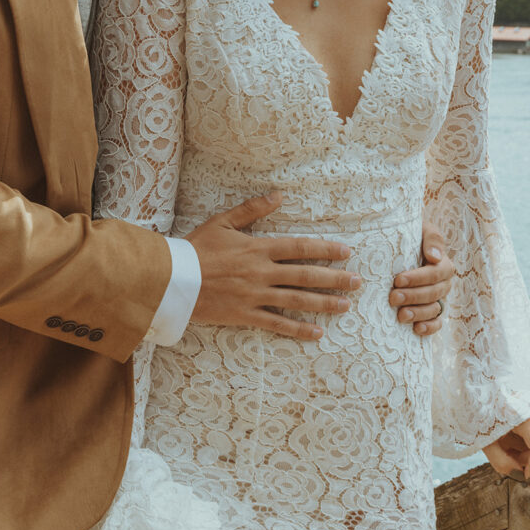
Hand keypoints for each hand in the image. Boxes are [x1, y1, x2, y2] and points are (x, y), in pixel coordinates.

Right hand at [187, 192, 359, 339]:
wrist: (172, 278)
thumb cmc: (196, 248)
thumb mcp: (223, 221)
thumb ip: (252, 209)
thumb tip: (279, 196)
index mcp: (258, 248)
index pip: (300, 247)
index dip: (325, 249)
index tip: (346, 252)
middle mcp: (262, 272)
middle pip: (305, 275)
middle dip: (334, 278)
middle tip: (358, 282)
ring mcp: (255, 295)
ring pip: (297, 299)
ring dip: (324, 302)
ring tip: (345, 305)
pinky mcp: (245, 315)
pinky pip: (276, 324)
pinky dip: (297, 329)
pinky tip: (316, 333)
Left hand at [389, 228, 453, 334]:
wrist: (398, 243)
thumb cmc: (409, 234)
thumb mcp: (421, 228)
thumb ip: (432, 238)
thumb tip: (435, 257)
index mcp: (442, 263)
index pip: (436, 273)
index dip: (419, 278)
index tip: (398, 279)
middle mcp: (443, 282)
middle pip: (434, 293)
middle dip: (413, 296)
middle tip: (393, 297)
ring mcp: (437, 299)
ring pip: (435, 309)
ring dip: (419, 313)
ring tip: (401, 316)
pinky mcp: (431, 312)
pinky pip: (436, 323)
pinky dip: (429, 328)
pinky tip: (416, 329)